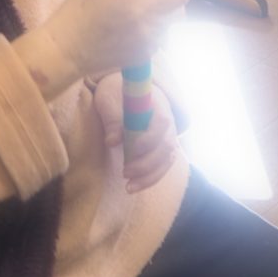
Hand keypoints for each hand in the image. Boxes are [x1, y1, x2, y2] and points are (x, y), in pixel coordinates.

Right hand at [44, 0, 187, 78]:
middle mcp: (144, 10)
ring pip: (177, 14)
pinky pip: (166, 33)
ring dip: (165, 10)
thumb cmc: (79, 6)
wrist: (69, 48)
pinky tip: (136, 29)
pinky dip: (156, 29)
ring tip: (145, 11)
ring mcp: (150, 34)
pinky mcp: (150, 51)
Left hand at [93, 77, 178, 192]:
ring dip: (150, 176)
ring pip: (167, 161)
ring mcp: (167, 136)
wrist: (123, 90)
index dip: (150, 138)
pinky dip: (149, 178)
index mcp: (158, 104)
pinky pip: (162, 166)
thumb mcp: (109, 99)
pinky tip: (134, 186)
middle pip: (167, 146)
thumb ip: (113, 118)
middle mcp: (168, 122)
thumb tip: (112, 141)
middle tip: (125, 172)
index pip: (162, 123)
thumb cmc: (116, 92)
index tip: (133, 148)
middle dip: (147, 163)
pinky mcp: (161, 149)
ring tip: (129, 187)